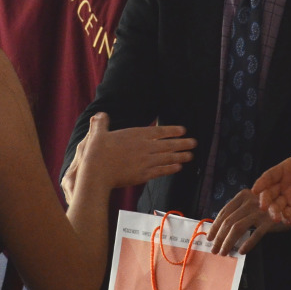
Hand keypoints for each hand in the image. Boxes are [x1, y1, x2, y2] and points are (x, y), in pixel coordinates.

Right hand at [64, 115, 196, 200]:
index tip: (183, 130)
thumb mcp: (97, 134)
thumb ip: (101, 123)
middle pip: (168, 144)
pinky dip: (171, 169)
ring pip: (168, 158)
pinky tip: (178, 167)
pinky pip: (161, 171)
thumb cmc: (96, 153)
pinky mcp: (143, 175)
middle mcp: (144, 147)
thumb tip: (100, 114)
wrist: (97, 173)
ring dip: (181, 156)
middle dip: (183, 143)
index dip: (172, 130)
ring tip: (191, 155)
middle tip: (194, 143)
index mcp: (136, 135)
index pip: (159, 131)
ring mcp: (145, 162)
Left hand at [206, 188, 290, 255]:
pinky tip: (241, 251)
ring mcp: (260, 210)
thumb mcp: (251, 205)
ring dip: (228, 242)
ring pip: (238, 228)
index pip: (224, 212)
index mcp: (243, 195)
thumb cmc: (268, 207)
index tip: (210, 238)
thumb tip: (219, 230)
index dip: (215, 226)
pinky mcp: (270, 220)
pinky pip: (256, 234)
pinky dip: (247, 243)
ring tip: (224, 252)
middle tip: (215, 250)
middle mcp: (250, 201)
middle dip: (219, 238)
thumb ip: (238, 213)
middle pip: (228, 221)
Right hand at [251, 147, 290, 225]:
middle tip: (263, 208)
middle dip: (265, 200)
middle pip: (269, 193)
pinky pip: (288, 213)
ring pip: (276, 205)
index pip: (268, 177)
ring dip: (274, 212)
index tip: (255, 190)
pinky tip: (290, 221)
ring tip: (276, 219)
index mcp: (282, 170)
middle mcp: (281, 184)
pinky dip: (287, 218)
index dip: (261, 183)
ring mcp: (287, 196)